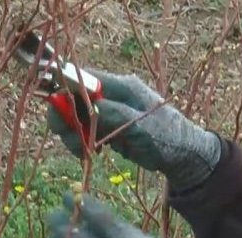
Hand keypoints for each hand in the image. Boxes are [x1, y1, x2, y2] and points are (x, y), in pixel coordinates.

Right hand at [46, 69, 221, 192]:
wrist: (183, 156)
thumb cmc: (168, 137)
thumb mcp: (140, 125)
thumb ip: (114, 112)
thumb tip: (88, 103)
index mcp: (121, 86)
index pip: (83, 77)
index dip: (65, 89)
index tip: (58, 110)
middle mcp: (112, 95)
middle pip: (74, 98)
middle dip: (65, 116)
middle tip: (66, 136)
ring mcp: (110, 112)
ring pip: (77, 117)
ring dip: (72, 133)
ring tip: (82, 151)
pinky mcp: (109, 128)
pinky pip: (85, 131)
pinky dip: (82, 142)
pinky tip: (89, 153)